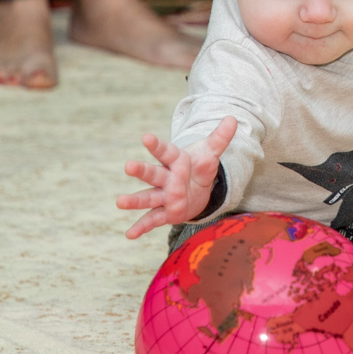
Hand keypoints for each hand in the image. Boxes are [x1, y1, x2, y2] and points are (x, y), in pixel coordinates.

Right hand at [116, 115, 237, 239]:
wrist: (198, 187)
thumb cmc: (198, 166)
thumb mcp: (211, 153)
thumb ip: (220, 138)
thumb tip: (233, 118)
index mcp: (176, 161)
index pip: (166, 151)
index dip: (157, 145)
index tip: (146, 137)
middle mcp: (166, 178)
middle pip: (153, 173)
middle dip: (142, 171)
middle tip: (128, 166)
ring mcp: (164, 196)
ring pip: (148, 197)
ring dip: (135, 200)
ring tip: (119, 201)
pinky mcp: (166, 213)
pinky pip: (152, 220)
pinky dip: (141, 227)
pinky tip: (130, 234)